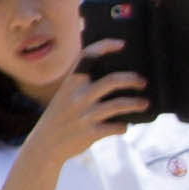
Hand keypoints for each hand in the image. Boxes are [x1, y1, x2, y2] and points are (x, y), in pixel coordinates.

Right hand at [17, 53, 144, 173]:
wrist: (44, 145)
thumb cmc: (61, 117)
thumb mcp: (65, 95)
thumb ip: (83, 84)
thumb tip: (115, 76)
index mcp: (71, 83)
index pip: (88, 57)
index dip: (105, 47)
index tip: (122, 44)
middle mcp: (77, 96)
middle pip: (112, 81)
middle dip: (132, 79)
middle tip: (142, 82)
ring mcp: (84, 115)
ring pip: (119, 104)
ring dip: (135, 103)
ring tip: (144, 103)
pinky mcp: (90, 133)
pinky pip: (116, 127)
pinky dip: (123, 126)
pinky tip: (124, 126)